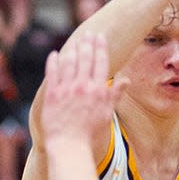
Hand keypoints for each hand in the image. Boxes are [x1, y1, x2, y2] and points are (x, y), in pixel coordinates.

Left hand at [42, 32, 127, 151]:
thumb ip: (114, 95)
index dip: (100, 47)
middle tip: (88, 33)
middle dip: (87, 43)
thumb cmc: (90, 134)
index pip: (100, 62)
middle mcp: (83, 86)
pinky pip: (52, 73)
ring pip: (69, 62)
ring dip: (72, 49)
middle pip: (85, 58)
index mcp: (98, 90)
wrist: (70, 145)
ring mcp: (66, 89)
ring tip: (75, 41)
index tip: (100, 36)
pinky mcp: (52, 94)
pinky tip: (54, 55)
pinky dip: (53, 62)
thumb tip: (125, 80)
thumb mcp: (107, 114)